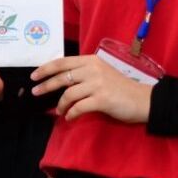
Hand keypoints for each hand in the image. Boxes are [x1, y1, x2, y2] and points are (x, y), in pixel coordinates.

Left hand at [32, 55, 152, 123]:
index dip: (46, 69)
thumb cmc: (121, 87)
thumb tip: (61, 80)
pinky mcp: (101, 99)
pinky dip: (71, 114)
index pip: (63, 62)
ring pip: (68, 94)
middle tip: (35, 92)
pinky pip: (78, 107)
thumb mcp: (101, 73)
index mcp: (91, 60)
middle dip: (46, 85)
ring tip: (59, 111)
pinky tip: (69, 117)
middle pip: (62, 77)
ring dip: (60, 104)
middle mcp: (93, 69)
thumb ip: (83, 73)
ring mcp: (97, 84)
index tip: (34, 75)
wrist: (143, 99)